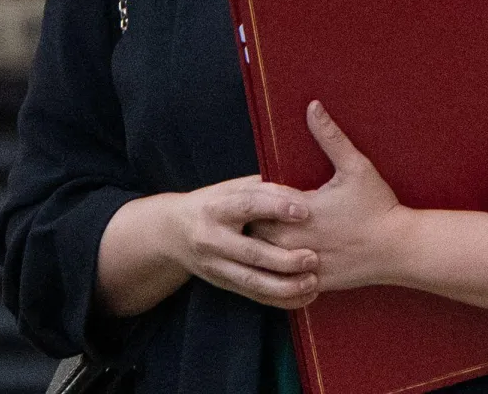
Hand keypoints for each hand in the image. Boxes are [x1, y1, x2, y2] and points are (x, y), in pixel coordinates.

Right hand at [103, 174, 320, 312]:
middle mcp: (213, 238)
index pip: (248, 206)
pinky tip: (305, 296)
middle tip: (313, 257)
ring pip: (252, 282)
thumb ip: (264, 189)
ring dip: (286, 286)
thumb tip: (305, 193)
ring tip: (313, 282)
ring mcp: (216, 265)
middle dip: (285, 259)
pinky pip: (254, 296)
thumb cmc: (215, 202)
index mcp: (217, 207)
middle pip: (251, 253)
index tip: (305, 211)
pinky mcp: (222, 283)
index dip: (277, 207)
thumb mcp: (232, 188)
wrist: (173, 232)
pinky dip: (281, 300)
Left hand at [251, 101, 411, 291]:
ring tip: (264, 234)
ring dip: (262, 247)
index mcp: (300, 210)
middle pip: (253, 232)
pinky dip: (279, 269)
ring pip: (264, 259)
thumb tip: (312, 106)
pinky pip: (282, 280)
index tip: (253, 191)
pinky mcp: (313, 282)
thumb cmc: (378, 206)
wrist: (400, 248)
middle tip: (252, 212)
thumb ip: (330, 136)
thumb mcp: (355, 166)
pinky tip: (283, 258)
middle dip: (252, 221)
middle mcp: (296, 240)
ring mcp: (303, 264)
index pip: (256, 203)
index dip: (252, 197)